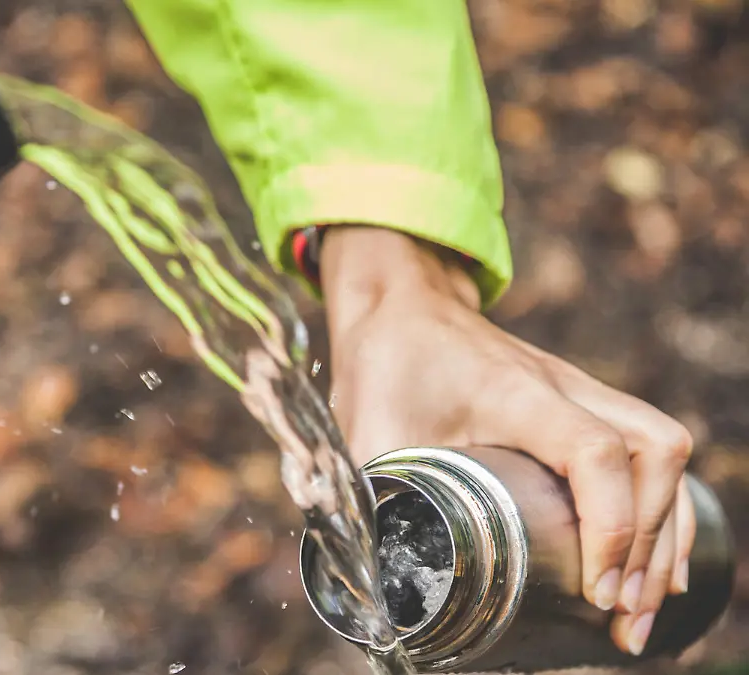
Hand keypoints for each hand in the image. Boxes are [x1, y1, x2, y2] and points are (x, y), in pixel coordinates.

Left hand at [318, 226, 694, 655]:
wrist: (402, 304)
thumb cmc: (384, 361)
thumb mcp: (364, 429)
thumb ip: (368, 500)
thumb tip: (370, 575)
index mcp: (513, 392)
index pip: (593, 451)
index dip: (610, 525)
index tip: (597, 590)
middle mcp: (563, 386)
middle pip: (652, 452)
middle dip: (648, 542)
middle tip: (621, 616)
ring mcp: (581, 391)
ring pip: (663, 450)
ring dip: (663, 531)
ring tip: (638, 607)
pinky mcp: (585, 404)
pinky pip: (653, 448)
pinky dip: (662, 508)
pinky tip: (651, 565)